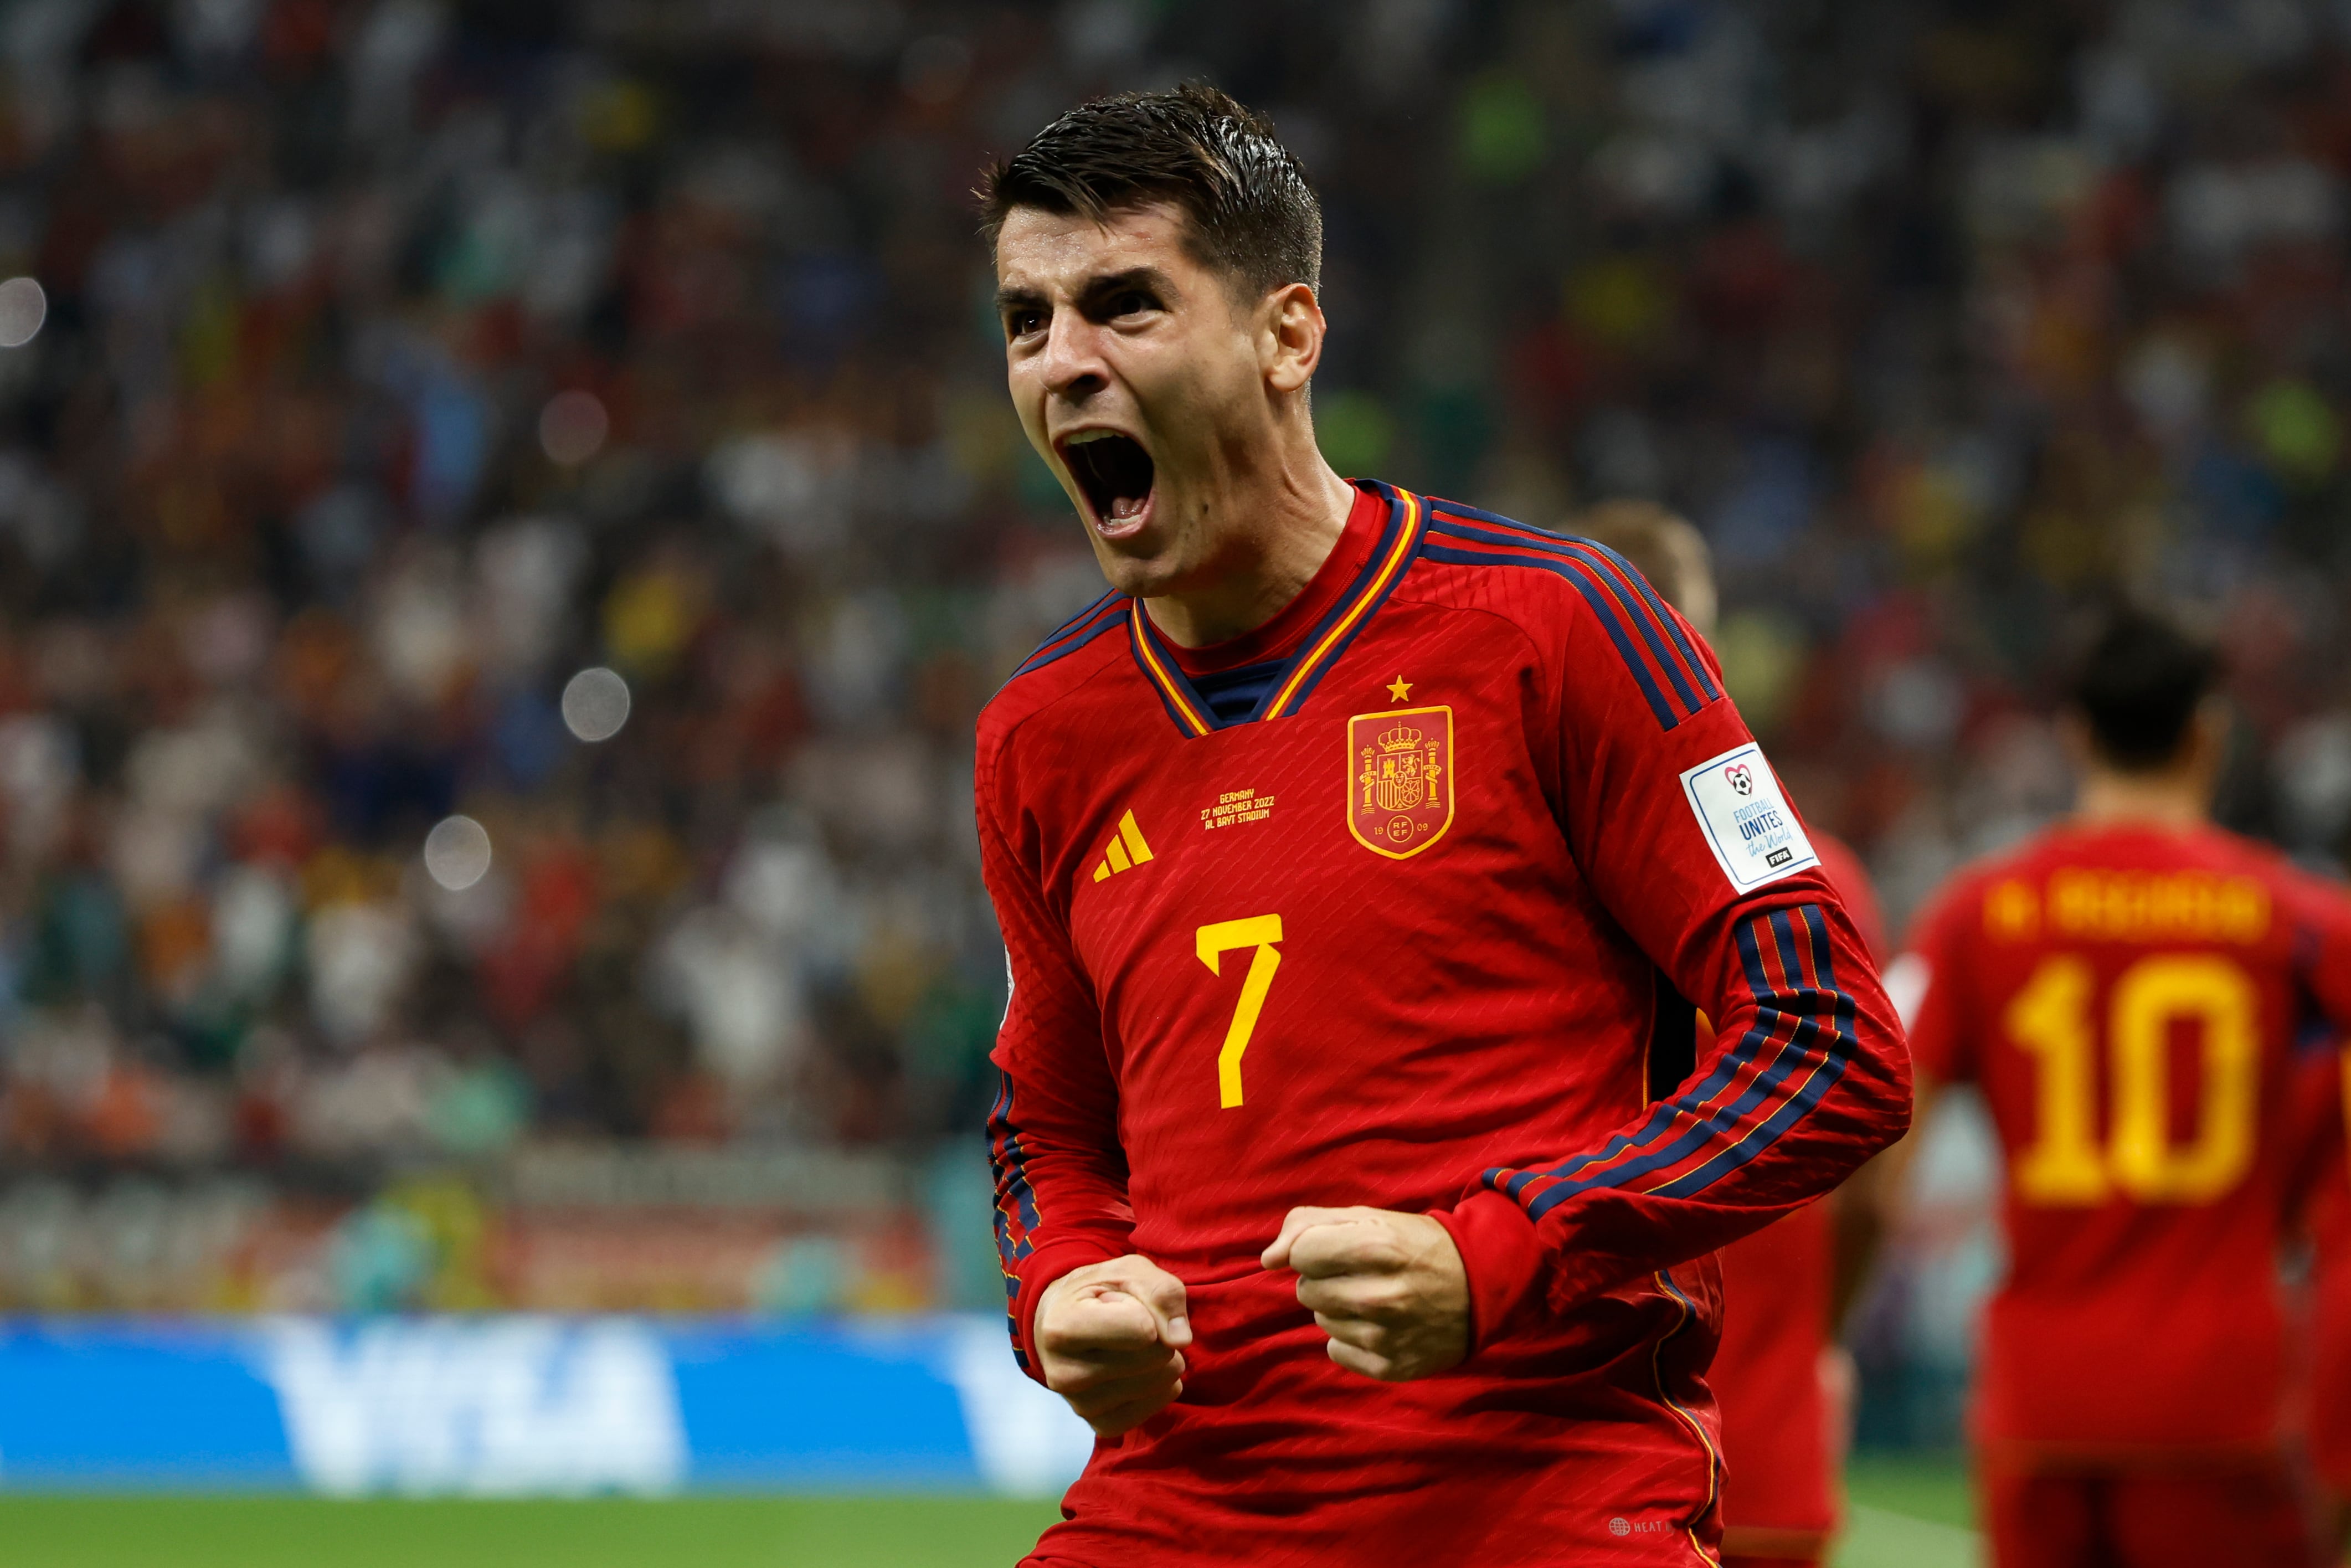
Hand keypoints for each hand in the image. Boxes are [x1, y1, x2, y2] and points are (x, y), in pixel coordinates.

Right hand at [1033, 1254, 1192, 1436]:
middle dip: (1159, 1333)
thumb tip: (1180, 1340)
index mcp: (1061, 1327)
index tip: (1121, 1302)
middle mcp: (1064, 1374)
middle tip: (1128, 1322)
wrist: (1065, 1322)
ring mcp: (1081, 1406)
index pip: (1142, 1329)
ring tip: (1131, 1344)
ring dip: (1162, 1357)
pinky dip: (1161, 1383)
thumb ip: (1161, 1292)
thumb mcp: (1129, 1271)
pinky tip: (1138, 1368)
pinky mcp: (1101, 1425)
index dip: (1146, 1308)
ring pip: (1162, 1380)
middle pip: (1157, 1356)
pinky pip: (1160, 1403)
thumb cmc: (1101, 1292)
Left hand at [1261, 1206, 1468, 1381]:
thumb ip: (1309, 1224)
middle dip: (1326, 1277)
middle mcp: (1380, 1296)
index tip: (1338, 1248)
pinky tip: (1382, 1324)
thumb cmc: (1417, 1245)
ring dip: (1339, 1307)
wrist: (1483, 1285)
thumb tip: (1267, 1259)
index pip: (1299, 1255)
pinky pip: (1337, 1351)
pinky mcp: (1391, 1368)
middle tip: (1362, 1273)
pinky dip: (1351, 1338)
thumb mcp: (1369, 1217)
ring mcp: (1386, 1337)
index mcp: (1375, 1248)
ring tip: (1376, 1297)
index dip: (1314, 1249)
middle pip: (1307, 1290)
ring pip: (1321, 1320)